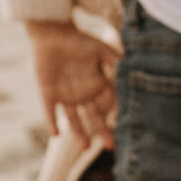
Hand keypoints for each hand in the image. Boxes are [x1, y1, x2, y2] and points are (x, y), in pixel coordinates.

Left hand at [26, 20, 117, 144]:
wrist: (52, 33)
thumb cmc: (78, 39)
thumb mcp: (101, 49)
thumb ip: (116, 60)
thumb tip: (132, 70)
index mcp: (96, 84)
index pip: (109, 103)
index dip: (117, 114)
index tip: (126, 125)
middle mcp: (82, 93)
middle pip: (94, 117)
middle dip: (102, 132)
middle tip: (112, 147)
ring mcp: (65, 95)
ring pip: (73, 119)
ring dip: (79, 133)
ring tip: (84, 147)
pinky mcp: (48, 93)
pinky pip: (49, 112)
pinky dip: (51, 122)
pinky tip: (56, 134)